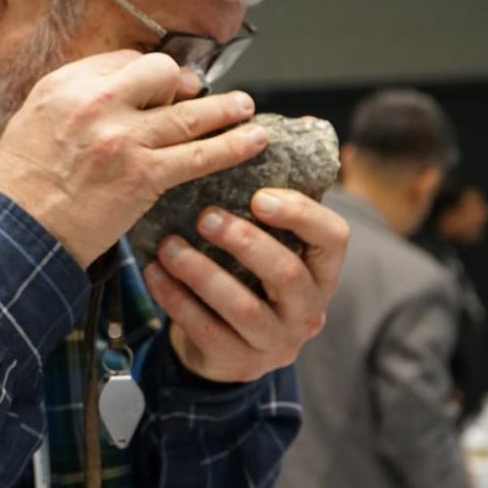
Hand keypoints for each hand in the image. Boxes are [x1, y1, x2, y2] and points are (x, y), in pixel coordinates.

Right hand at [0, 50, 266, 266]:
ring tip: (246, 107)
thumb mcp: (33, 121)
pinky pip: (199, 155)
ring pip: (190, 113)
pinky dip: (232, 146)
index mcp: (66, 84)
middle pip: (160, 73)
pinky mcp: (143, 175)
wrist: (16, 233)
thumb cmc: (19, 185)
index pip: (124, 60)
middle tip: (196, 96)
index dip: (147, 74)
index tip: (159, 87)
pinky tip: (253, 141)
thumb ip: (75, 101)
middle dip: (183, 84)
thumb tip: (116, 93)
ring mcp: (123, 139)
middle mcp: (96, 102)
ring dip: (226, 109)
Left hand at [143, 188, 348, 382]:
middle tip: (205, 217)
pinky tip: (153, 273)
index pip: (333, 237)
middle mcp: (308, 308)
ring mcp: (277, 341)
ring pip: (244, 308)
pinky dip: (176, 300)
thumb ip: (273, 201)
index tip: (259, 196)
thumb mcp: (270, 243)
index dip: (300, 214)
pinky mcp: (240, 362)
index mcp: (322, 270)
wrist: (230, 344)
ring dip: (202, 273)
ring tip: (168, 246)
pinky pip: (206, 331)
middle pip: (286, 274)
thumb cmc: (250, 276)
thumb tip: (281, 125)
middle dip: (244, 242)